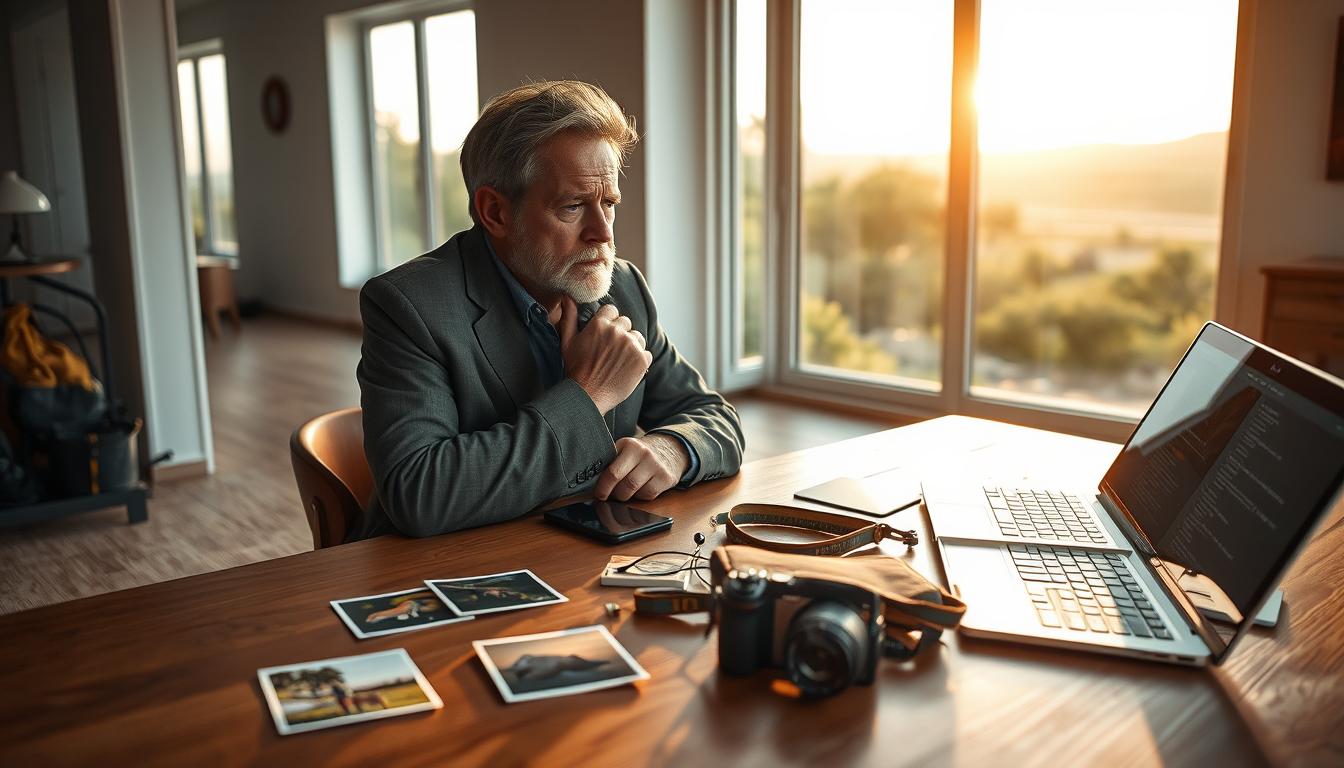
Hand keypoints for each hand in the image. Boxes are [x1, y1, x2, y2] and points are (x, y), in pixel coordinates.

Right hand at [555, 296, 650, 413]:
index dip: (608, 322)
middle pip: (626, 323)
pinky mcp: (642, 360)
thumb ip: (569, 316)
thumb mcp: (567, 341)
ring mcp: (632, 346)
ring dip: (631, 346)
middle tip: (610, 351)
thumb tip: (567, 296)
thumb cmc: (575, 369)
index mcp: (600, 324)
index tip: (604, 335)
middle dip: (620, 333)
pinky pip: (646, 353)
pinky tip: (626, 369)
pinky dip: (639, 361)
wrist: (588, 396)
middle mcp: (618, 332)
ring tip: (618, 361)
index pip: (612, 310)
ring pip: (638, 337)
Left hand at [595, 434, 689, 501]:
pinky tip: (640, 489)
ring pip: (635, 493)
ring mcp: (658, 467)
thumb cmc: (639, 453)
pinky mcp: (667, 478)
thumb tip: (591, 483)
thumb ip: (610, 461)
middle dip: (615, 494)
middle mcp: (645, 454)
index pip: (612, 472)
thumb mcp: (624, 449)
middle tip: (611, 495)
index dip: (603, 487)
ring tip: (624, 491)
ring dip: (627, 497)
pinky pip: (648, 496)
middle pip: (625, 486)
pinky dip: (640, 497)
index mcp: (630, 445)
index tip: (599, 494)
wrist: (669, 448)